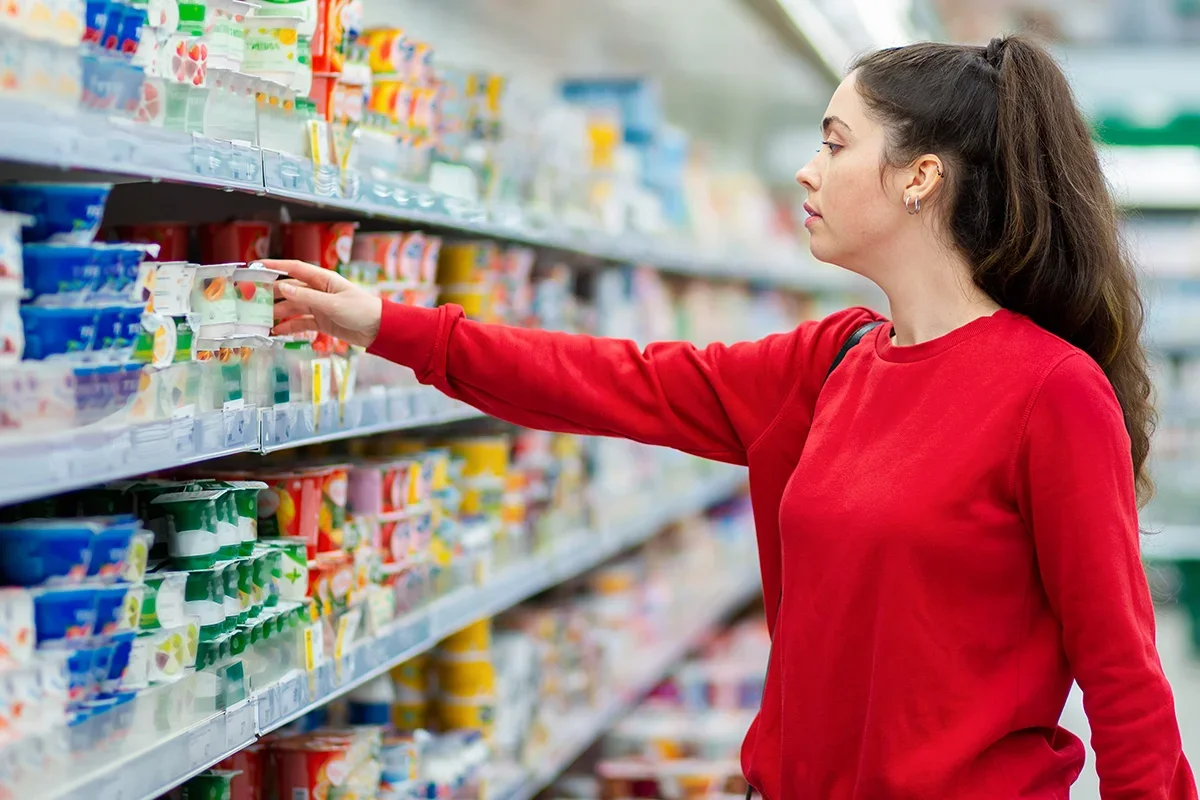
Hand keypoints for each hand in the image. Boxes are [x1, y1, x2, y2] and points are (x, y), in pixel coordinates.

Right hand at [263, 259, 382, 347]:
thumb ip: (307, 297)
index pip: (295, 268)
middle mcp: (318, 290)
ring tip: (260, 319)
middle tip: (252, 298)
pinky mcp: (321, 321)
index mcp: (323, 279)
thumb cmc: (361, 310)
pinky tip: (276, 331)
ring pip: (293, 306)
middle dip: (271, 293)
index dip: (275, 266)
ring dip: (278, 312)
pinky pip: (301, 322)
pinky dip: (289, 327)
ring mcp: (319, 306)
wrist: (379, 330)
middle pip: (290, 289)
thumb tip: (282, 288)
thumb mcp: (333, 303)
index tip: (256, 266)